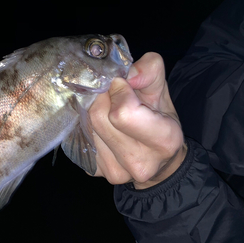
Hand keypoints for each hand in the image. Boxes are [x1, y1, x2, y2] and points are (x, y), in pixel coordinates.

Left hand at [89, 52, 186, 188]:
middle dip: (102, 98)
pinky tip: (101, 125)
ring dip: (93, 110)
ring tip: (108, 109)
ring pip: (87, 125)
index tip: (123, 85)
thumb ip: (149, 71)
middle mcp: (139, 162)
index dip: (119, 92)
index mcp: (164, 141)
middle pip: (98, 116)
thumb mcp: (162, 90)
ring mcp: (115, 171)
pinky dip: (88, 125)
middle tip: (112, 94)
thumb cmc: (160, 119)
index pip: (123, 113)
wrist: (158, 161)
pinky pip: (80, 137)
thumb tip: (124, 74)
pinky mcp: (96, 171)